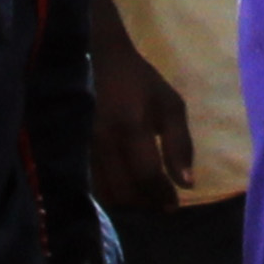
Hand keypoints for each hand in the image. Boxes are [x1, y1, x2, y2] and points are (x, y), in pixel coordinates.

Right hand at [93, 41, 192, 212]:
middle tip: (159, 203)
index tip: (173, 204)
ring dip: (127, 203)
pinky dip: (111, 194)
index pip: (147, 176)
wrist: (97, 60)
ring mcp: (85, 147)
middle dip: (145, 204)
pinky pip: (93, 184)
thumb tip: (187, 185)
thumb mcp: (170, 105)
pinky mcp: (76, 149)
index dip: (161, 195)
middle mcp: (103, 141)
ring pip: (106, 193)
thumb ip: (180, 144)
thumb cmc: (139, 82)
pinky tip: (124, 189)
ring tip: (144, 198)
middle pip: (124, 192)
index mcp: (130, 127)